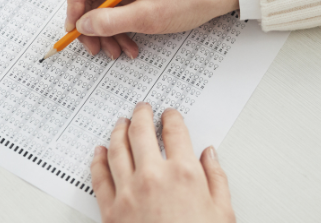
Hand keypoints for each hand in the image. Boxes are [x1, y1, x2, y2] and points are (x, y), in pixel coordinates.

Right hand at [62, 0, 238, 58]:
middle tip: (96, 49)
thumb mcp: (149, 15)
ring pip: (102, 7)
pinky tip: (130, 46)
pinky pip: (119, 10)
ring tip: (117, 52)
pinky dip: (120, 29)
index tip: (79, 28)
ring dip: (106, 31)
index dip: (72, 2)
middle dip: (90, 25)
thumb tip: (83, 26)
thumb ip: (112, 21)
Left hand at [91, 103, 234, 222]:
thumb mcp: (223, 213)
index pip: (175, 132)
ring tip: (121, 123)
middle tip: (142, 109)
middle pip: (141, 132)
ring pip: (117, 149)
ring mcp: (128, 193)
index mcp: (184, 174)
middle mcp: (153, 177)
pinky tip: (99, 152)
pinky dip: (98, 160)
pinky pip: (99, 177)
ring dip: (118, 131)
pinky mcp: (111, 211)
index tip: (170, 115)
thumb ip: (217, 179)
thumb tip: (210, 156)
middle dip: (141, 115)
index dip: (171, 118)